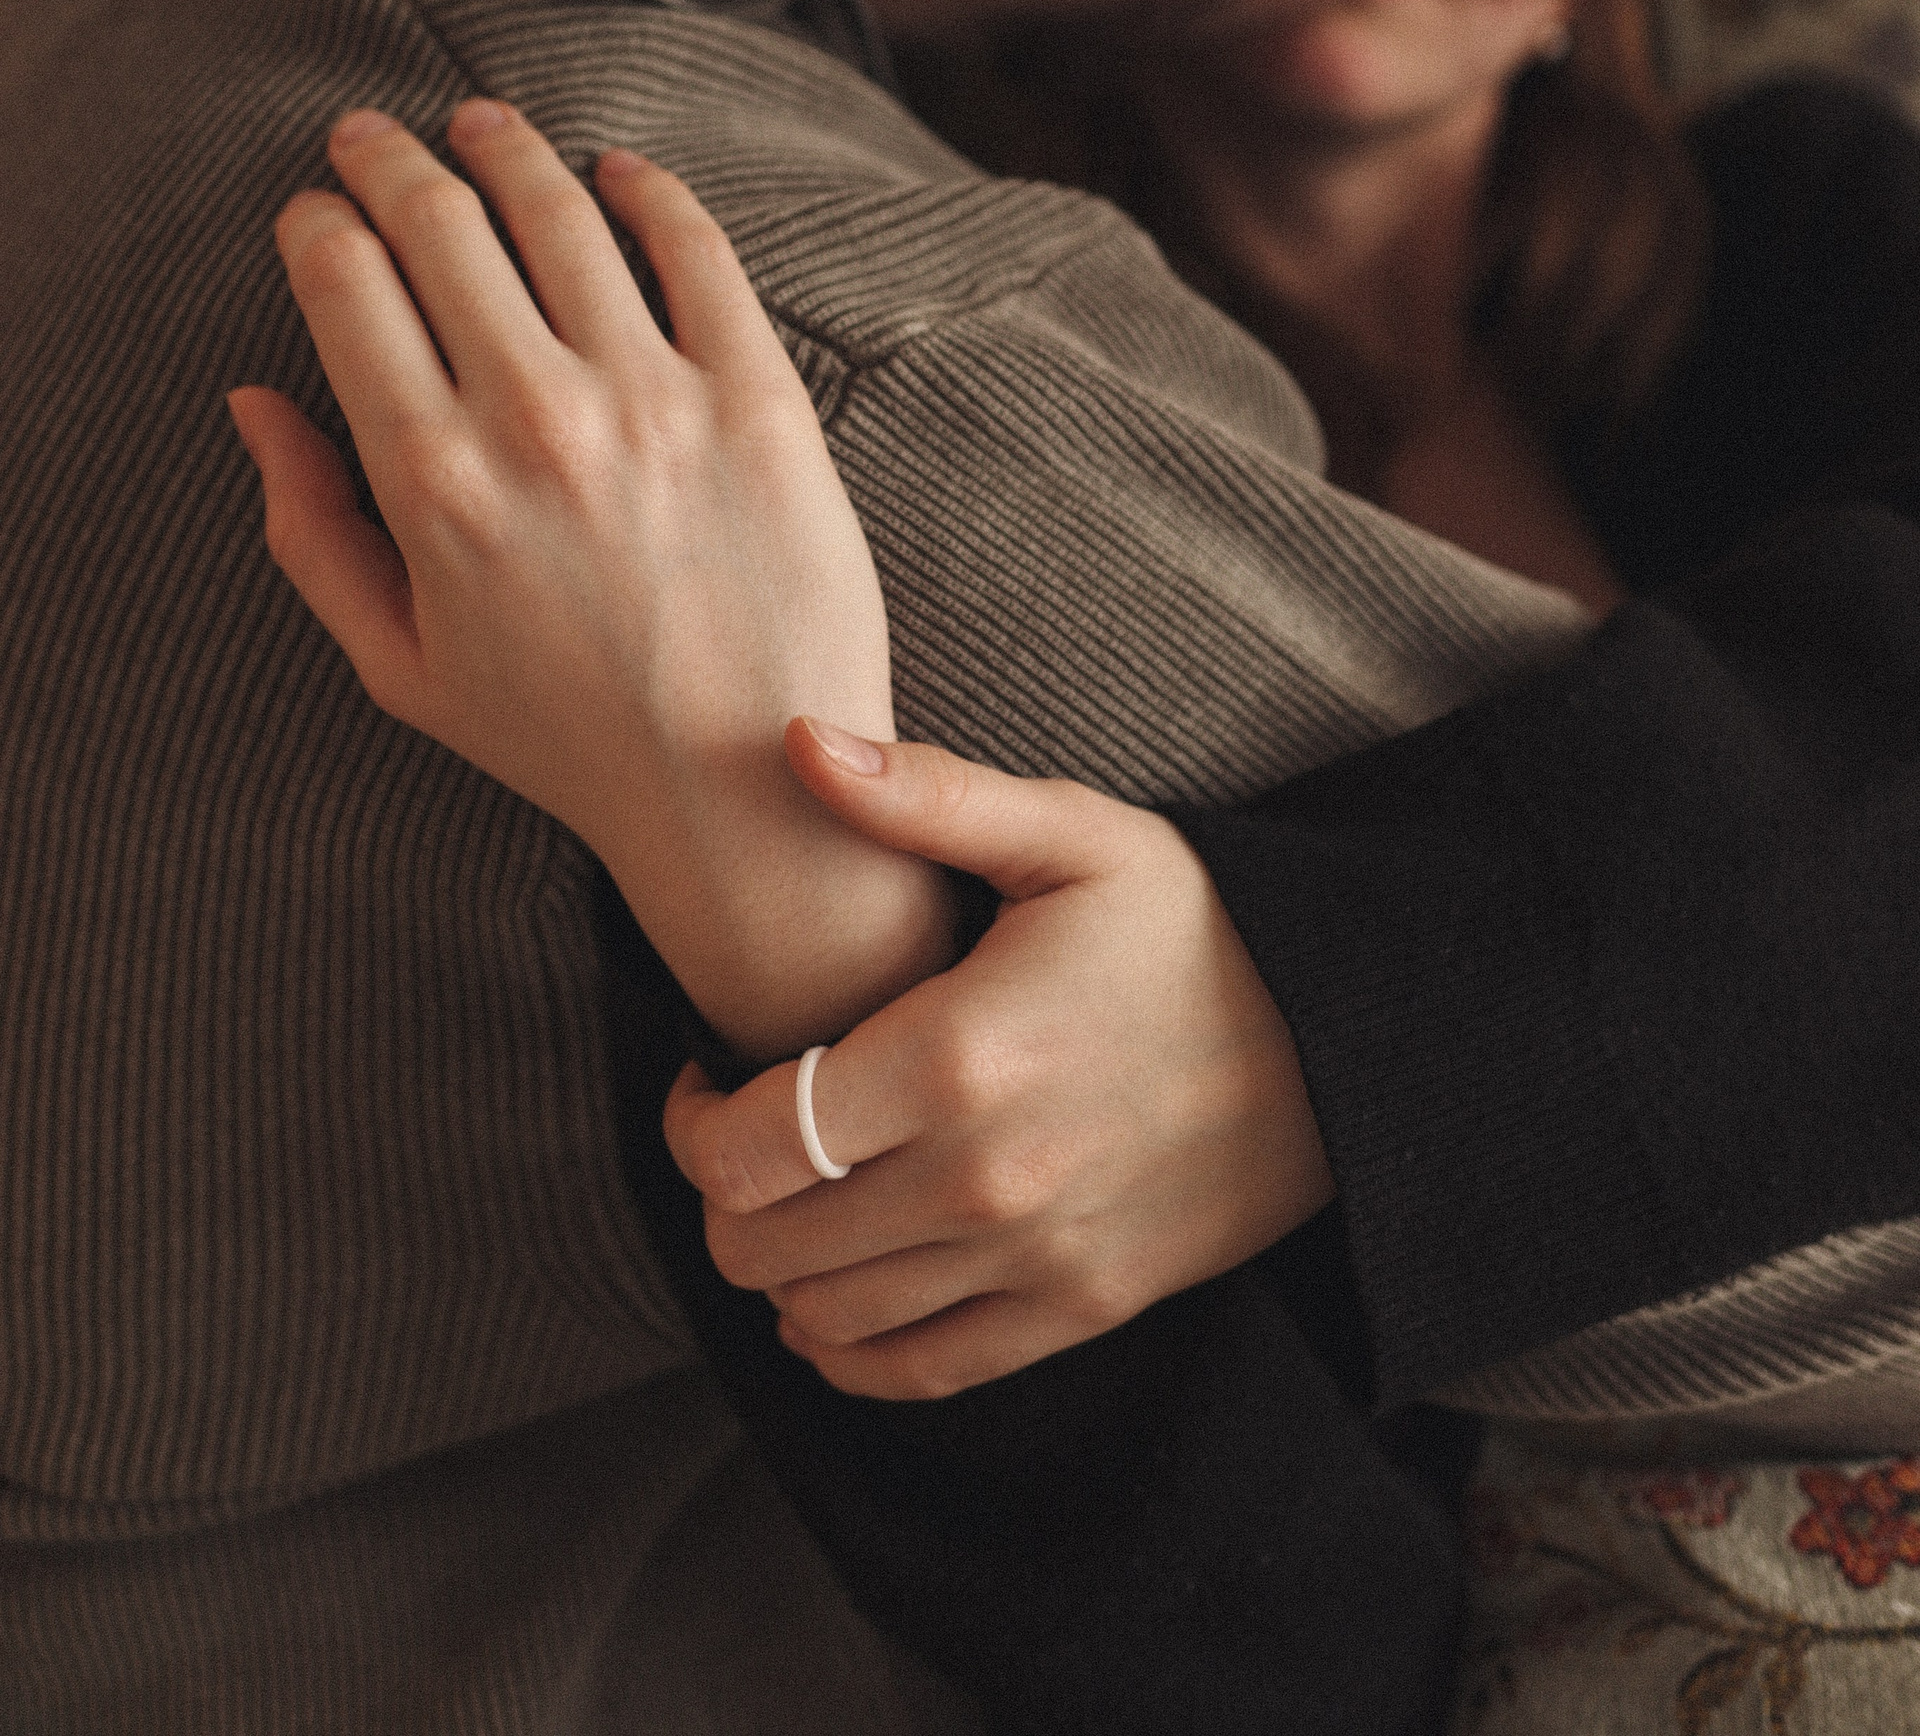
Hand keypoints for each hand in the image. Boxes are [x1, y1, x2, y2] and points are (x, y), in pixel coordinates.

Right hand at [228, 99, 952, 1056]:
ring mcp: (652, 399)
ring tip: (485, 125)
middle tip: (375, 136)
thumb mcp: (397, 660)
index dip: (320, 223)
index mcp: (429, 480)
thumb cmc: (563, 735)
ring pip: (558, 209)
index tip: (318, 211)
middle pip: (437, 221)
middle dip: (387, 160)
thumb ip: (309, 527)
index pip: (347, 282)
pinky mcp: (757, 395)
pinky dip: (649, 189)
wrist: (745, 788)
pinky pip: (696, 248)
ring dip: (506, 146)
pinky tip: (621, 172)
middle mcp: (533, 418)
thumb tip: (252, 400)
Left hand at [665, 717, 1334, 1397]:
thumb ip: (927, 796)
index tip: (708, 1074)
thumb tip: (798, 739)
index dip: (691, 1121)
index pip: (748, 1143)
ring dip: (775, 1272)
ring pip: (826, 1317)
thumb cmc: (1196, 926)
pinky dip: (849, 1351)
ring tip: (789, 1201)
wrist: (1345, 1040)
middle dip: (721, 1195)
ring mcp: (1033, 1258)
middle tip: (740, 1134)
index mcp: (958, 1055)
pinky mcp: (1078, 1309)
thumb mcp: (1073, 834)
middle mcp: (983, 1178)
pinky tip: (835, 1294)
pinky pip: (917, 1372)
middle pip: (767, 1242)